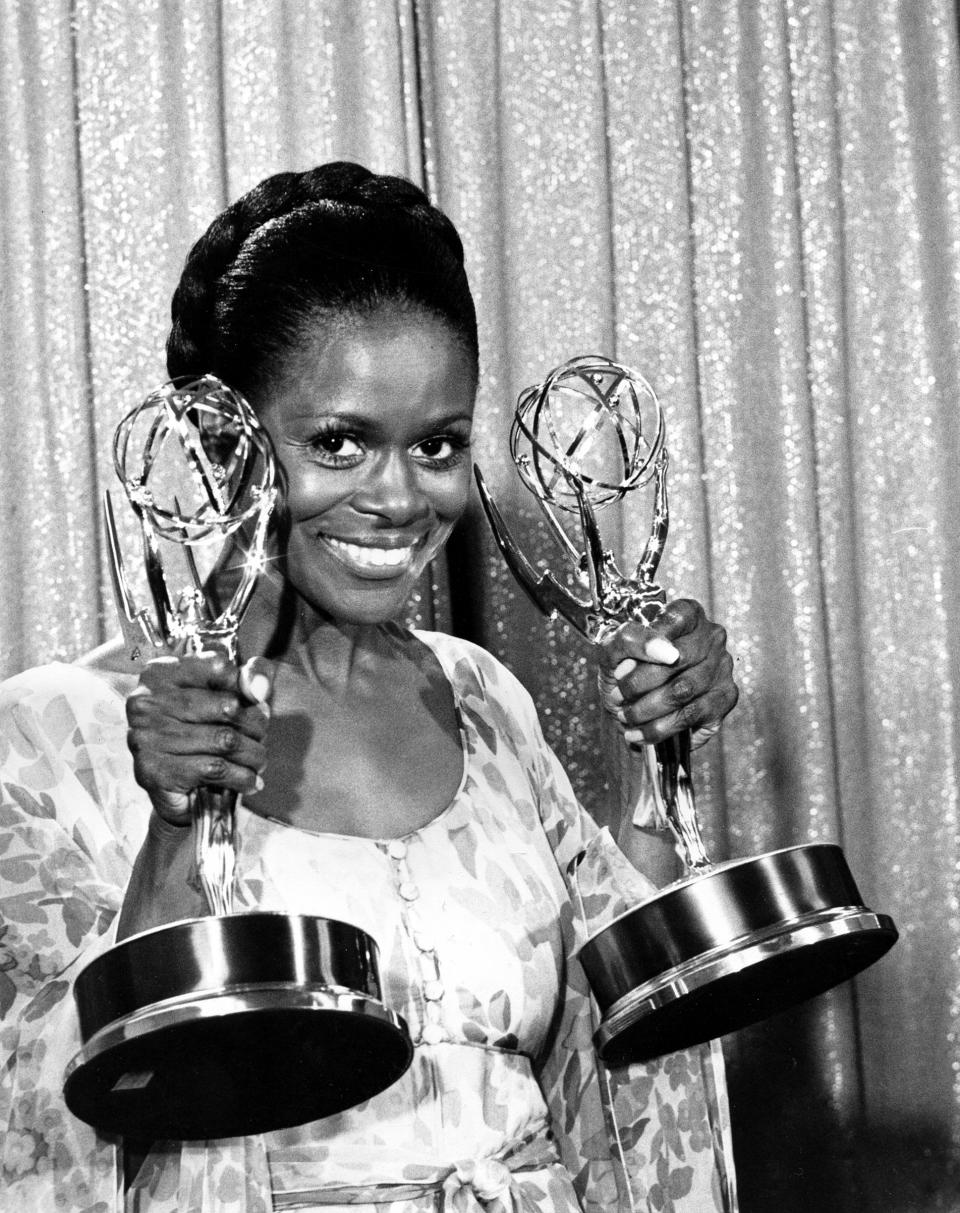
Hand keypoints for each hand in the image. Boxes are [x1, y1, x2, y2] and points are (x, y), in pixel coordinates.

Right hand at [126, 652, 272, 825]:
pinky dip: (242, 777)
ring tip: (258, 760)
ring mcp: (146, 738)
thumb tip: (259, 688)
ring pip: (225, 740)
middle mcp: (147, 702)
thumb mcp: (227, 692)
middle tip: (261, 737)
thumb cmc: (202, 731)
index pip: (219, 667)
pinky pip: (216, 769)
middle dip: (256, 725)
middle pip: (227, 706)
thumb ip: (250, 676)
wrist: (176, 790)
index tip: (255, 704)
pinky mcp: (154, 772)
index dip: (246, 688)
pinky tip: (249, 780)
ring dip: (253, 754)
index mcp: (161, 673)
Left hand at [597, 599, 737, 749]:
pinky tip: (639, 733)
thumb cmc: (623, 669)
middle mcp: (712, 637)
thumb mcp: (614, 648)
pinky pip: (690, 716)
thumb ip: (632, 639)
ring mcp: (722, 668)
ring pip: (683, 691)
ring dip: (646, 709)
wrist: (628, 704)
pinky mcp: (725, 699)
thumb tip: (666, 651)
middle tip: (618, 695)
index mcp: (688, 614)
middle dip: (639, 683)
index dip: (648, 641)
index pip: (676, 617)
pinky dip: (658, 729)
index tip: (623, 663)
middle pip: (677, 659)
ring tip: (625, 716)